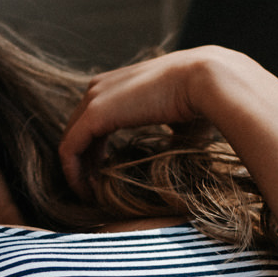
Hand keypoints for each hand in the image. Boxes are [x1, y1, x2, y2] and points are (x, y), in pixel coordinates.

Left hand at [59, 47, 257, 192]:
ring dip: (78, 172)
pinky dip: (74, 173)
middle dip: (84, 165)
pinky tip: (87, 192)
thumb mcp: (179, 122)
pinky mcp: (94, 114)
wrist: (208, 80)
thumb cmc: (202, 100)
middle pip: (78, 133)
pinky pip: (69, 150)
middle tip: (96, 193)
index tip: (107, 180)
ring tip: (93, 196)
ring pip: (71, 143)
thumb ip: (167, 136)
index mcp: (117, 86)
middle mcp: (99, 88)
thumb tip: (172, 155)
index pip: (92, 123)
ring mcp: (94, 98)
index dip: (96, 154)